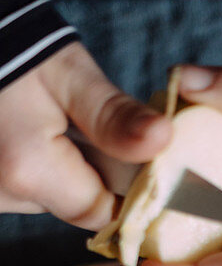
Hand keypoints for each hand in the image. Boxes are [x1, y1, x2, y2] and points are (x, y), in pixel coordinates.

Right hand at [0, 41, 170, 230]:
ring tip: (53, 127)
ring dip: (63, 171)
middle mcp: (4, 194)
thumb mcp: (71, 75)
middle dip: (92, 175)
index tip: (136, 163)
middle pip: (76, 207)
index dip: (127, 194)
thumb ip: (115, 115)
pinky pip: (29, 191)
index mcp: (31, 171)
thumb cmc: (19, 52)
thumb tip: (162, 140)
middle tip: (85, 129)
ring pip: (52, 200)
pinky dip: (41, 169)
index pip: (105, 213)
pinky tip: (34, 136)